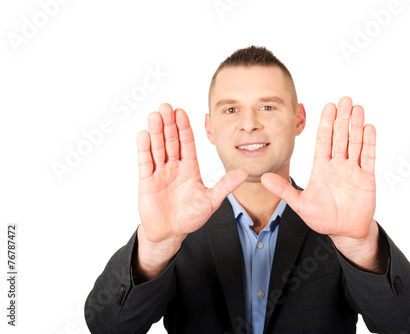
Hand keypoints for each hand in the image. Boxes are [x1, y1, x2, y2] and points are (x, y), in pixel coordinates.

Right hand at [137, 103, 246, 243]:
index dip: (184, 128)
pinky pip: (145, 162)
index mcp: (190, 168)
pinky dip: (144, 148)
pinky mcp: (146, 181)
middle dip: (169, 124)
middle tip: (166, 106)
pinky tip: (144, 134)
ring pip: (158, 148)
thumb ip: (225, 186)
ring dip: (156, 132)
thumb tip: (245, 173)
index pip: (187, 143)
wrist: (170, 232)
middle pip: (171, 141)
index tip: (182, 112)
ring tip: (155, 115)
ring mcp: (160, 172)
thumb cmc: (191, 216)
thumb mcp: (211, 201)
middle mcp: (174, 166)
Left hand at [262, 97, 381, 269]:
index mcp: (322, 168)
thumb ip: (284, 190)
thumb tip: (263, 178)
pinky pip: (368, 158)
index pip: (324, 140)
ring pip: (355, 143)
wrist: (344, 231)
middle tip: (345, 99)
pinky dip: (369, 143)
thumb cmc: (323, 218)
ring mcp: (353, 170)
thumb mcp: (300, 204)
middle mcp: (337, 165)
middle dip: (342, 118)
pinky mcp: (366, 178)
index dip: (326, 124)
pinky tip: (368, 128)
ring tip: (357, 108)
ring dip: (356, 126)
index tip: (328, 106)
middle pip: (340, 137)